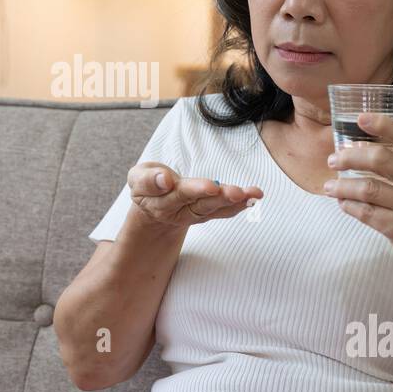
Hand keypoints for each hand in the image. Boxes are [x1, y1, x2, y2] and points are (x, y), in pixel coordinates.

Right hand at [127, 162, 263, 228]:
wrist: (154, 206)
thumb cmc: (148, 185)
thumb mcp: (138, 178)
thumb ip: (148, 179)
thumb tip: (165, 180)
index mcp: (159, 201)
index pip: (174, 194)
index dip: (188, 189)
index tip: (197, 184)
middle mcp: (179, 211)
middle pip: (198, 204)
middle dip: (216, 197)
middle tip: (232, 191)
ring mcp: (195, 214)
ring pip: (214, 208)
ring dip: (233, 201)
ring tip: (250, 194)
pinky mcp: (208, 213)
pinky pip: (224, 211)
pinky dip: (240, 205)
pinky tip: (254, 196)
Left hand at [322, 112, 392, 281]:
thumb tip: (365, 148)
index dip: (385, 124)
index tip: (361, 118)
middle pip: (381, 159)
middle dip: (350, 157)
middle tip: (333, 160)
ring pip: (368, 188)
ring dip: (342, 186)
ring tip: (329, 187)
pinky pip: (367, 213)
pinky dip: (349, 206)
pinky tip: (342, 203)